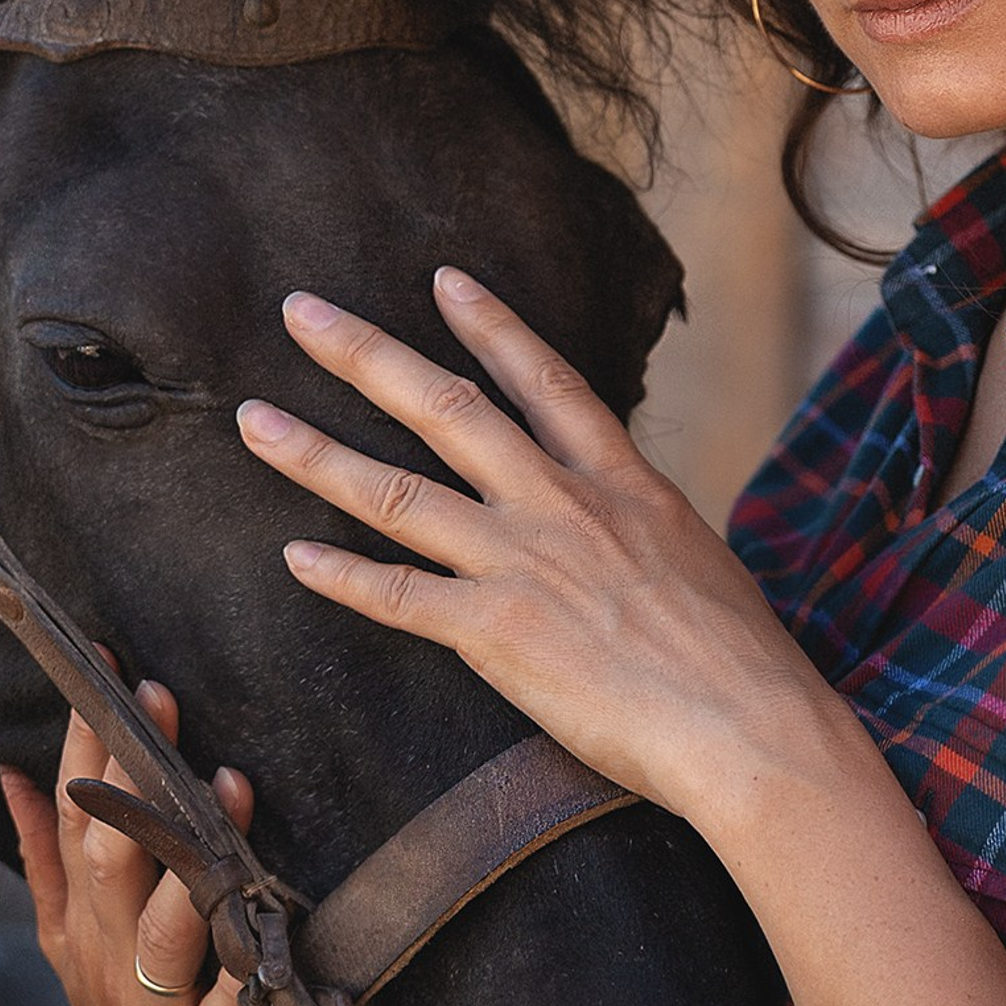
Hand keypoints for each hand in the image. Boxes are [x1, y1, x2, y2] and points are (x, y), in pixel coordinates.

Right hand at [1, 683, 264, 1005]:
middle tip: (160, 703)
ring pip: (166, 932)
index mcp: (86, 922)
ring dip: (191, 864)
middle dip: (135, 779)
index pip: (79, 817)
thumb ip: (49, 860)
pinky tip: (254, 936)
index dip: (88, 744)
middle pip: (114, 860)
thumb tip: (16, 774)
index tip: (107, 668)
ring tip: (223, 795)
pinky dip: (235, 983)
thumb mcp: (79, 943)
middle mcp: (113, 960)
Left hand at [234, 269, 857, 827]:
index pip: (546, 380)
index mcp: (623, 482)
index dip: (490, 326)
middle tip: (301, 311)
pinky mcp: (497, 632)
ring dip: (315, 453)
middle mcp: (563, 505)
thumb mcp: (701, 562)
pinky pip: (399, 597)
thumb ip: (647, 531)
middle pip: (445, 408)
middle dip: (365, 353)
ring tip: (255, 420)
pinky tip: (294, 559)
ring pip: (398, 490)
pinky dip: (342, 577)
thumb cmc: (745, 664)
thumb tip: (635, 532)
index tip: (443, 280)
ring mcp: (524, 563)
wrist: (750, 725)